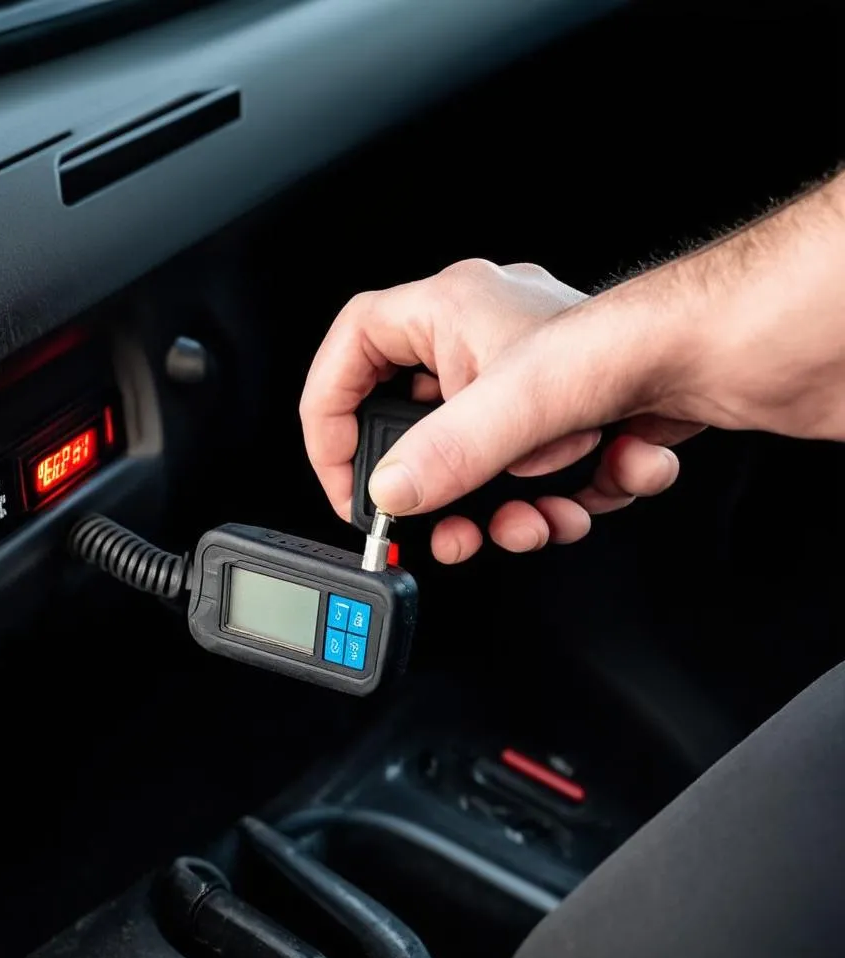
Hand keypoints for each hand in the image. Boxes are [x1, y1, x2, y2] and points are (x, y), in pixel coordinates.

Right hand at [300, 259, 702, 561]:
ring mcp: (533, 380)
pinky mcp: (575, 413)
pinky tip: (603, 486)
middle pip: (419, 423)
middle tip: (443, 527)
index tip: (342, 476)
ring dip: (509, 507)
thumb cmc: (640, 336)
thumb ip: (447, 452)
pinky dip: (566, 496)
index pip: (353, 349)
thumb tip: (391, 492)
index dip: (330, 415)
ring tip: (537, 521)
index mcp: (452, 309)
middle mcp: (487, 339)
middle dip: (440, 490)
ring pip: (485, 460)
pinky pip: (542, 469)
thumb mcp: (522, 403)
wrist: (749, 346)